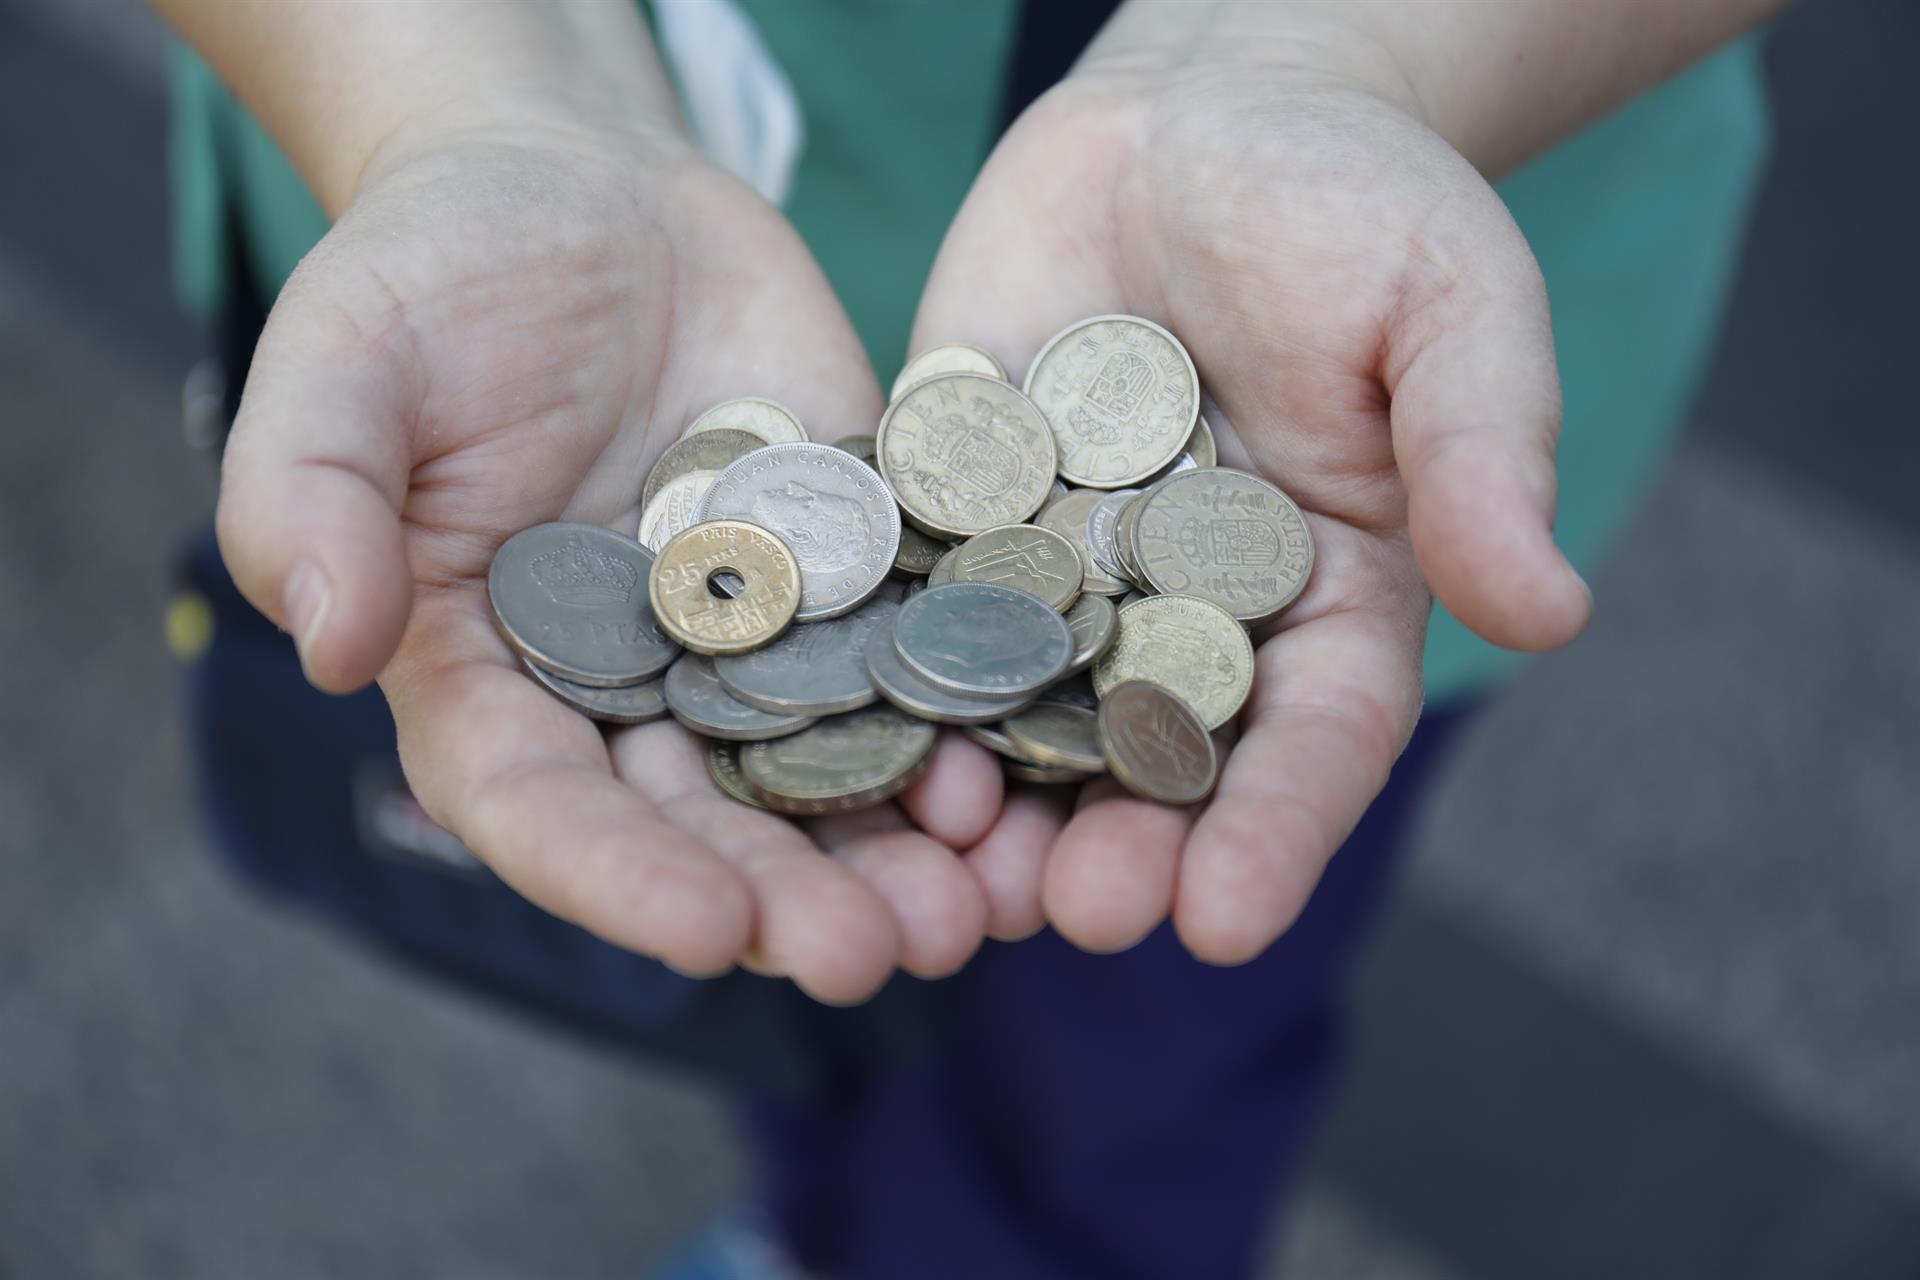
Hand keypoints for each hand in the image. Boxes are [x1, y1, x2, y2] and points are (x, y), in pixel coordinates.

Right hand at [217, 111, 999, 1002]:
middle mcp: (631, 685)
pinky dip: (969, 720)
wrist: (595, 190)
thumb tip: (325, 642)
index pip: (541, 807)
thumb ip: (311, 492)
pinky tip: (1031, 767)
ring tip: (976, 903)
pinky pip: (916, 658)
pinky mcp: (858, 572)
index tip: (712, 931)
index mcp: (489, 673)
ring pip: (826, 772)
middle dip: (786, 897)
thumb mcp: (342, 355)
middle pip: (704, 820)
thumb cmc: (439, 268)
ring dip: (898, 848)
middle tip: (873, 954)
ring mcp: (757, 636)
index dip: (620, 877)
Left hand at [916, 34, 1591, 960]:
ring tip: (950, 871)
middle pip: (1155, 761)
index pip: (1314, 739)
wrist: (1193, 115)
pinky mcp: (951, 515)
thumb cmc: (1354, 199)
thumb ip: (1482, 452)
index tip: (1227, 920)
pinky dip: (878, 672)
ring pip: (1021, 716)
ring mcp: (1059, 573)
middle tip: (1075, 915)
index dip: (1275, 831)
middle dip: (1118, 846)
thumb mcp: (1446, 306)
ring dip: (988, 803)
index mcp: (1327, 596)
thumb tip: (1552, 610)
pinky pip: (909, 605)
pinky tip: (833, 731)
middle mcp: (1187, 615)